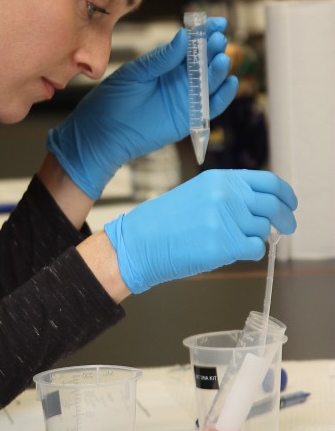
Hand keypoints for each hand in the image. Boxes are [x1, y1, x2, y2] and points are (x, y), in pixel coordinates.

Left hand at [47, 17, 237, 198]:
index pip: (192, 43)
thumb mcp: (137, 72)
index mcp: (168, 62)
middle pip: (206, 60)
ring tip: (222, 58)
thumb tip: (184, 35)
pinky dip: (224, 96)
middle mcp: (181, 78)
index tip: (218, 22)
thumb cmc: (115, 97)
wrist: (104, 131)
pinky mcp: (190, 118)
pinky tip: (230, 82)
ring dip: (220, 69)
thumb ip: (161, 58)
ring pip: (212, 81)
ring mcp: (187, 98)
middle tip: (219, 39)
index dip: (206, 32)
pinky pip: (212, 107)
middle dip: (214, 48)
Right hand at [104, 170, 297, 293]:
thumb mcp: (199, 193)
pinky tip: (232, 250)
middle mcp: (227, 195)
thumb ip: (230, 195)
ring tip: (238, 240)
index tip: (290, 204)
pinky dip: (250, 252)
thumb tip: (262, 206)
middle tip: (288, 227)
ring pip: (264, 229)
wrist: (141, 240)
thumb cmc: (166, 220)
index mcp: (221, 179)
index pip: (268, 182)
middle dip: (286, 219)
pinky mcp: (224, 244)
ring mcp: (226, 219)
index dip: (285, 194)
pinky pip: (254, 249)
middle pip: (274, 205)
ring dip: (258, 237)